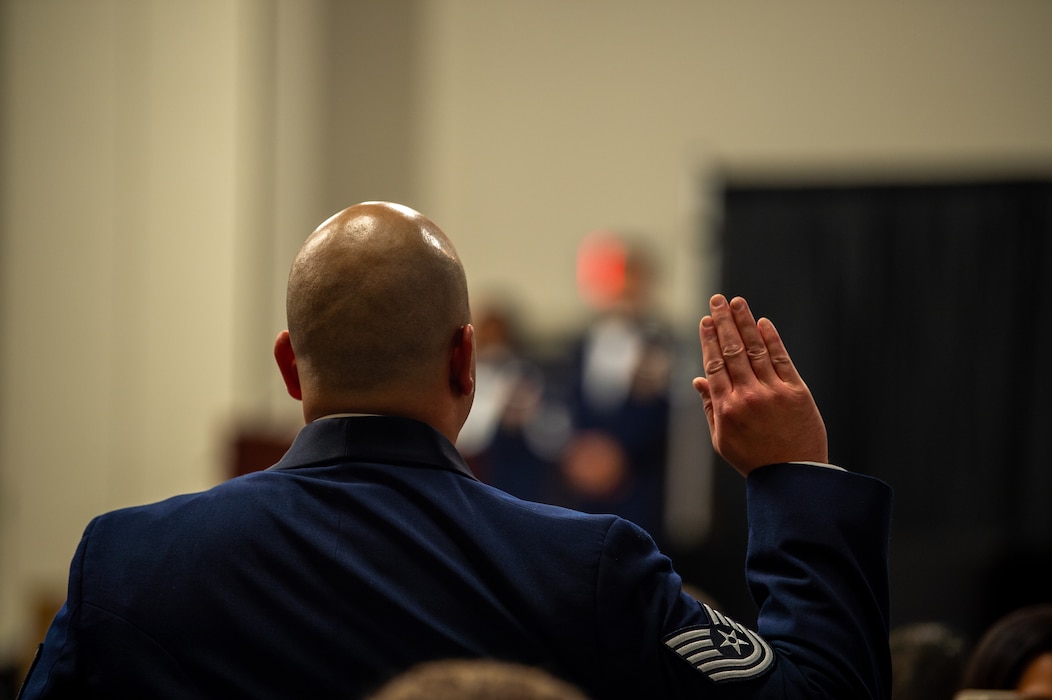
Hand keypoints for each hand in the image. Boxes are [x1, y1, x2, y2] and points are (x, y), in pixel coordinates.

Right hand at [692, 294, 827, 475]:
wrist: (794, 476)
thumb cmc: (755, 460)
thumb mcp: (722, 440)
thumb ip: (710, 408)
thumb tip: (698, 380)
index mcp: (726, 408)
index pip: (714, 364)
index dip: (709, 340)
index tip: (705, 320)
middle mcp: (748, 396)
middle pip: (732, 350)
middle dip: (723, 322)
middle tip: (717, 300)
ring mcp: (773, 392)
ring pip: (755, 349)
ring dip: (745, 323)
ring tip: (737, 303)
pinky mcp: (796, 392)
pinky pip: (781, 359)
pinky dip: (771, 340)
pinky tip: (763, 323)